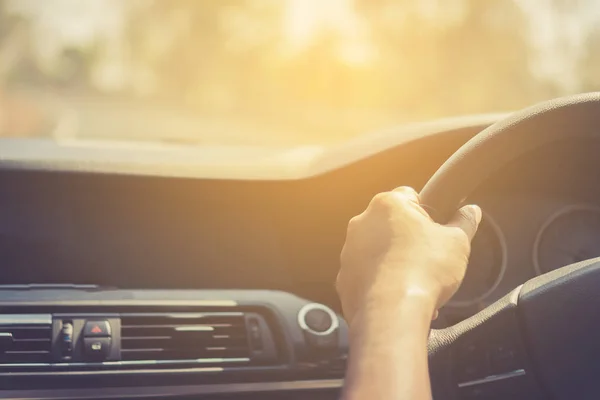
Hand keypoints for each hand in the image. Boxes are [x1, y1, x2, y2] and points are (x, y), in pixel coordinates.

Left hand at [337, 186, 481, 326]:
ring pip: (377, 252)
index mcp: (387, 205)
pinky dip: (380, 284)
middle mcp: (361, 223)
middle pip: (390, 225)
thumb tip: (471, 211)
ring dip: (394, 263)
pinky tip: (398, 298)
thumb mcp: (457, 243)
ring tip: (415, 284)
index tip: (437, 231)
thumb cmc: (424, 270)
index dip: (428, 214)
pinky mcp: (343, 279)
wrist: (392, 312)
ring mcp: (349, 251)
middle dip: (408, 240)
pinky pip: (366, 276)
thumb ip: (464, 222)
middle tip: (428, 259)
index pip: (410, 196)